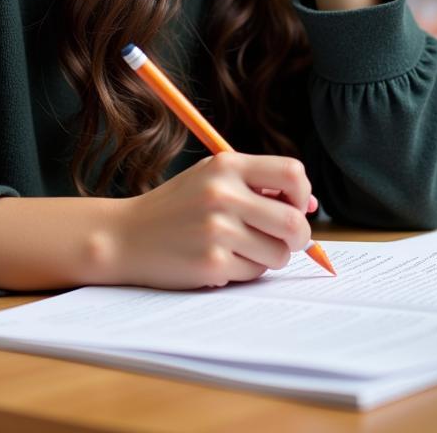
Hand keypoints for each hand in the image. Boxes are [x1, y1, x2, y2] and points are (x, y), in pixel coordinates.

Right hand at [102, 153, 314, 288]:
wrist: (126, 236)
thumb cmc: (179, 206)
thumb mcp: (213, 178)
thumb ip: (259, 185)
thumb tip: (311, 205)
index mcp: (227, 165)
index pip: (292, 172)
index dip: (302, 193)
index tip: (294, 205)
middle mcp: (222, 194)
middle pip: (293, 221)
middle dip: (299, 236)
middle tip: (287, 240)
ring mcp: (216, 229)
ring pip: (279, 253)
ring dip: (270, 256)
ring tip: (244, 248)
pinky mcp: (211, 263)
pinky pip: (254, 272)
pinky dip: (246, 270)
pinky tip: (222, 260)